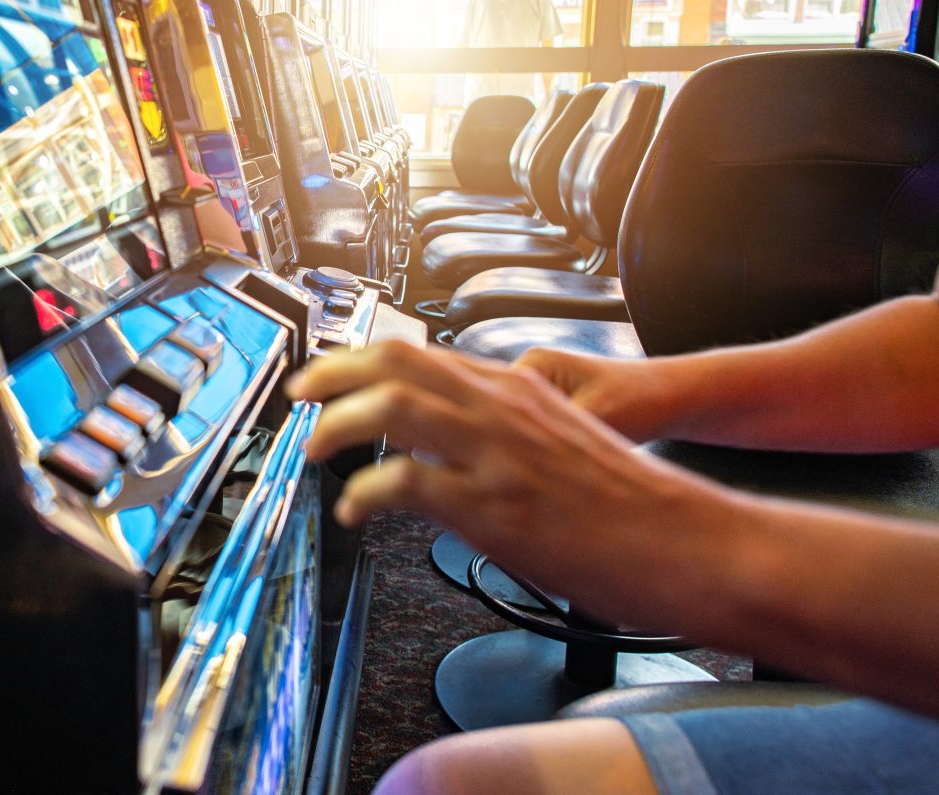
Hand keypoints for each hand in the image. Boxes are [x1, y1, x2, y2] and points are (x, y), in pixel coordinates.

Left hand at [285, 341, 710, 590]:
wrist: (690, 539)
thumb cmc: (635, 502)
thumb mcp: (566, 441)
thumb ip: (510, 431)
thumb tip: (460, 446)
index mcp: (519, 390)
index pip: (423, 352)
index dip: (363, 359)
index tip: (332, 375)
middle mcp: (502, 408)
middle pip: (396, 362)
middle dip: (333, 373)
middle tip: (301, 397)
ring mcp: (496, 454)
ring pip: (391, 407)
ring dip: (337, 425)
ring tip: (315, 449)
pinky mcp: (495, 506)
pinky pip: (406, 482)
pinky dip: (365, 493)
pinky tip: (355, 510)